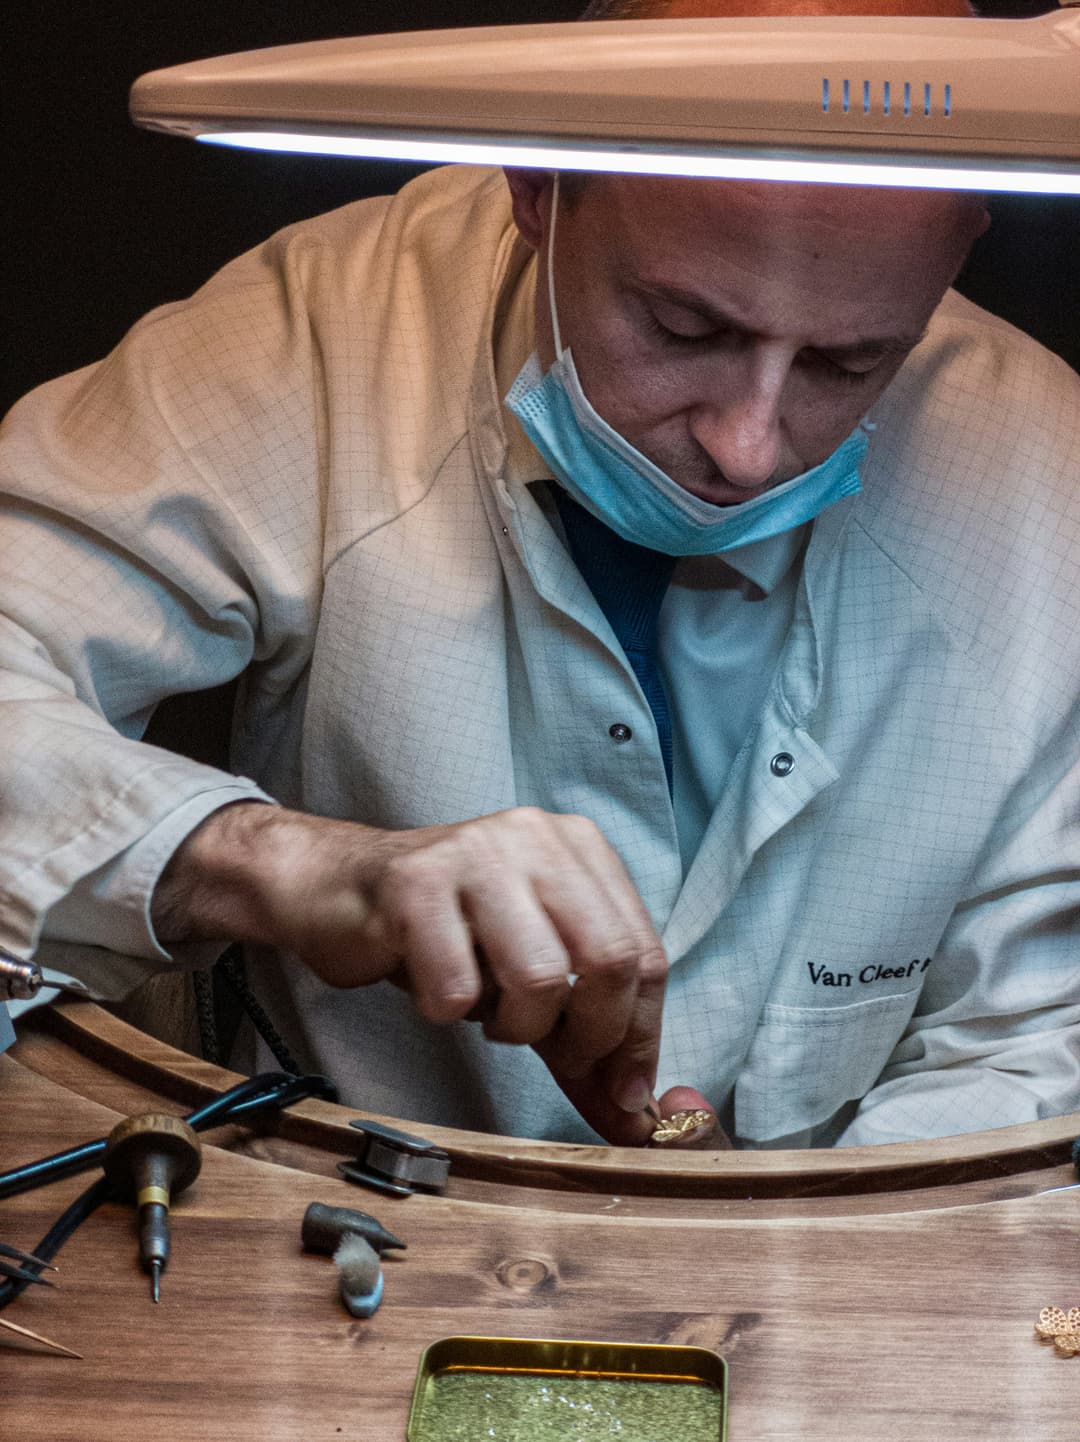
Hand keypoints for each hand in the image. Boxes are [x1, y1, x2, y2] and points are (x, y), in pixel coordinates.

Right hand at [152, 802, 670, 1141]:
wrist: (334, 890)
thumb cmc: (444, 934)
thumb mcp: (527, 979)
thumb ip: (582, 1040)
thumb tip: (636, 1115)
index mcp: (581, 848)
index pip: (646, 953)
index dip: (639, 1034)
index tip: (622, 1090)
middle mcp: (537, 836)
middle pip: (609, 960)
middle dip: (590, 1037)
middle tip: (552, 1055)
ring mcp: (476, 852)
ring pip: (539, 976)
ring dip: (513, 1026)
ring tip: (483, 1012)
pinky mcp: (415, 882)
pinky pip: (457, 987)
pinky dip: (447, 1012)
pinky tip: (431, 986)